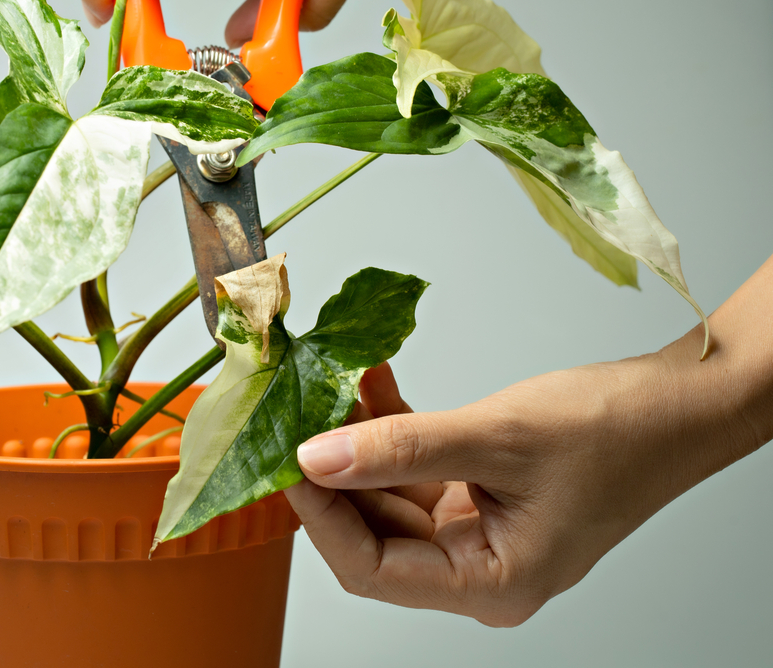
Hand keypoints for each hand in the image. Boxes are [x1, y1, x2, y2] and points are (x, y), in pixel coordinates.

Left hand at [284, 256, 772, 625]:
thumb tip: (316, 456)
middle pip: (372, 531)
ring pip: (386, 493)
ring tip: (328, 386)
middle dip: (331, 471)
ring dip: (356, 440)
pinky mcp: (476, 490)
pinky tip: (369, 382)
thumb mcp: (497, 437)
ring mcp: (475, 528)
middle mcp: (476, 566)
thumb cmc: (618, 432)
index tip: (285, 457)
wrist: (680, 405)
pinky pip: (413, 464)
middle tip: (294, 415)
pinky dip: (389, 425)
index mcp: (489, 584)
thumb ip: (402, 448)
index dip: (320, 514)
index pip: (371, 567)